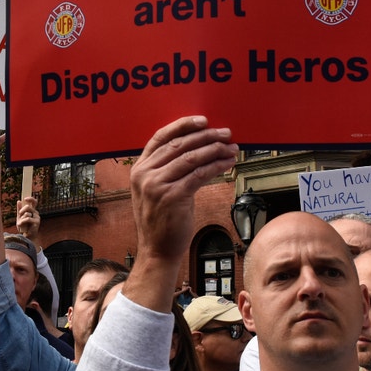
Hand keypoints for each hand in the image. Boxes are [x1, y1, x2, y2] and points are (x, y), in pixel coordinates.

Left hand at [16, 196, 40, 239]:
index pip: (34, 202)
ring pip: (27, 213)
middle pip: (28, 207)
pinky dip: (22, 222)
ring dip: (21, 218)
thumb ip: (19, 210)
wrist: (27, 236)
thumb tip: (18, 201)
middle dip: (22, 209)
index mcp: (32, 211)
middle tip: (19, 214)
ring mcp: (37, 217)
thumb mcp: (20, 217)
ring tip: (20, 224)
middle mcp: (36, 213)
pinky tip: (20, 225)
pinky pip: (27, 218)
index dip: (31, 199)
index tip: (25, 198)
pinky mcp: (36, 222)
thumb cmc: (24, 227)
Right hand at [131, 116, 237, 263]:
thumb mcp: (155, 190)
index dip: (182, 125)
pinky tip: (227, 163)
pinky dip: (216, 166)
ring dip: (215, 149)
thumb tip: (197, 148)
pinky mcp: (173, 197)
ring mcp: (157, 185)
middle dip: (206, 136)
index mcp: (139, 168)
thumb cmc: (161, 220)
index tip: (202, 121)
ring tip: (231, 147)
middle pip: (180, 144)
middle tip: (225, 133)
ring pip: (191, 157)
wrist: (157, 250)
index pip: (160, 137)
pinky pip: (199, 175)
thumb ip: (167, 169)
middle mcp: (145, 174)